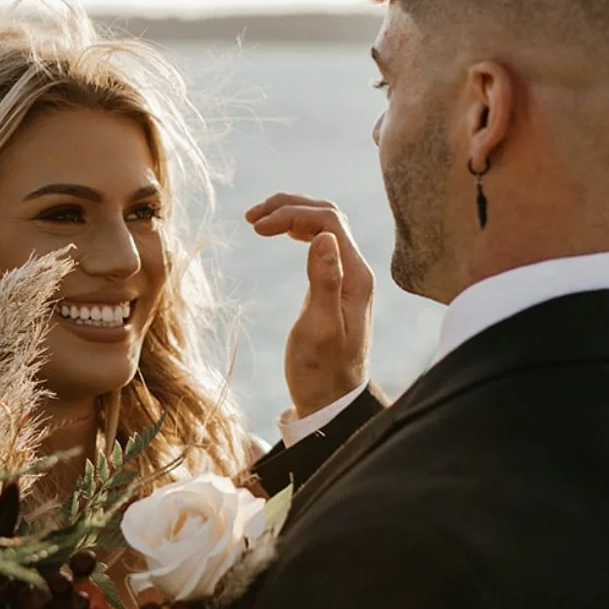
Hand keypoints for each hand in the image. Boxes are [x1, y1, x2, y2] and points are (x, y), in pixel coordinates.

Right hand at [246, 195, 373, 418]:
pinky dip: (296, 232)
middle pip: (328, 216)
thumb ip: (324, 282)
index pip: (328, 222)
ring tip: (256, 220)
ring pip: (323, 227)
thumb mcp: (319, 330)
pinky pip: (319, 244)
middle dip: (289, 207)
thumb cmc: (321, 372)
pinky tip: (277, 234)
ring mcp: (347, 277)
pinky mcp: (334, 285)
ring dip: (291, 216)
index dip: (291, 214)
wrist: (331, 401)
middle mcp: (356, 271)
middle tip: (251, 217)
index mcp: (356, 277)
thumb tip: (323, 237)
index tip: (256, 227)